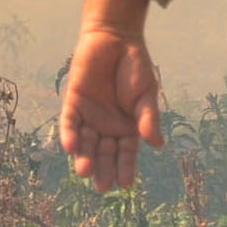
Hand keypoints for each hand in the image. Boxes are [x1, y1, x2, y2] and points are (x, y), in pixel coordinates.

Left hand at [60, 24, 163, 192]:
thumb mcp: (147, 94)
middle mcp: (106, 125)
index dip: (126, 167)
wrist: (116, 39)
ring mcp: (88, 115)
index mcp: (128, 126)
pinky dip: (70, 135)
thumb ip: (148, 118)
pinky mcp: (72, 102)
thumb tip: (158, 145)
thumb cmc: (136, 66)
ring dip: (84, 157)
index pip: (126, 152)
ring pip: (85, 143)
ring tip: (86, 173)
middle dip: (103, 169)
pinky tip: (72, 147)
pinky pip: (69, 123)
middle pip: (104, 153)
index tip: (126, 183)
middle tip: (103, 187)